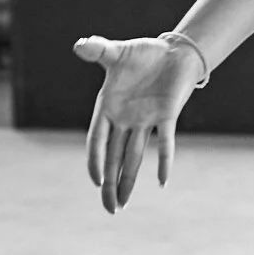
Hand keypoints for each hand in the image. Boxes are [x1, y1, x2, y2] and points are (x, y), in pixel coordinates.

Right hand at [76, 34, 205, 213]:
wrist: (172, 51)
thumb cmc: (141, 54)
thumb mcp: (116, 52)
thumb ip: (99, 50)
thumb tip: (80, 44)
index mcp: (108, 107)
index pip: (97, 140)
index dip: (96, 159)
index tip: (96, 181)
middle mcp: (125, 120)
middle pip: (115, 158)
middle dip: (111, 184)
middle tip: (110, 210)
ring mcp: (146, 120)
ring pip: (135, 156)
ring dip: (130, 180)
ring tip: (123, 205)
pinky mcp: (167, 116)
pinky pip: (165, 142)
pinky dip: (164, 160)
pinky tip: (163, 181)